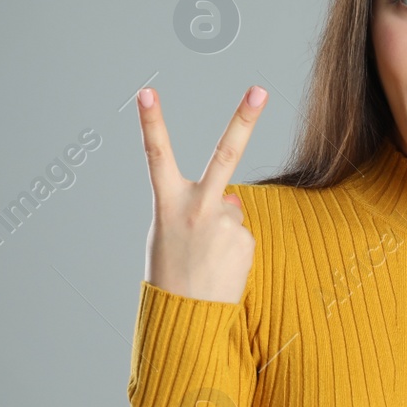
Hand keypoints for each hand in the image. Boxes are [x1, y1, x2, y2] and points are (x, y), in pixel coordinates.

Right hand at [136, 84, 267, 302]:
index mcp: (168, 204)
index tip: (146, 92)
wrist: (185, 318)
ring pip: (231, 209)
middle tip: (260, 89)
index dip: (151, 122)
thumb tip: (233, 198)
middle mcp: (197, 208)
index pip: (156, 155)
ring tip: (206, 259)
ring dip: (222, 229)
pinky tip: (220, 266)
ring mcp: (224, 223)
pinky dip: (233, 246)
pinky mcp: (245, 239)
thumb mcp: (167, 233)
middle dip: (243, 118)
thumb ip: (194, 206)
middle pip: (224, 155)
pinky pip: (241, 231)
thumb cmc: (170, 272)